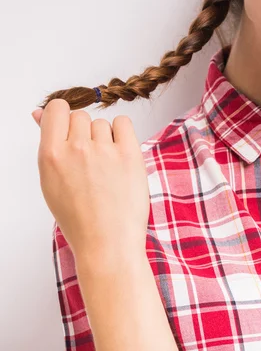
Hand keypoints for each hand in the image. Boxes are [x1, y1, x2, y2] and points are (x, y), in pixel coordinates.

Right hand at [32, 99, 148, 259]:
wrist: (107, 242)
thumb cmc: (79, 216)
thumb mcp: (51, 181)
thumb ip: (49, 144)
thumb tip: (41, 113)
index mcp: (51, 155)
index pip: (57, 109)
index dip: (63, 116)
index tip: (69, 129)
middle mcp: (76, 149)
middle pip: (81, 116)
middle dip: (84, 132)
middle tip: (89, 161)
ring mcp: (104, 150)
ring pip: (102, 123)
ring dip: (104, 137)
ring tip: (105, 167)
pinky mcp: (130, 153)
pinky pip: (124, 123)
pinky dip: (122, 133)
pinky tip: (120, 153)